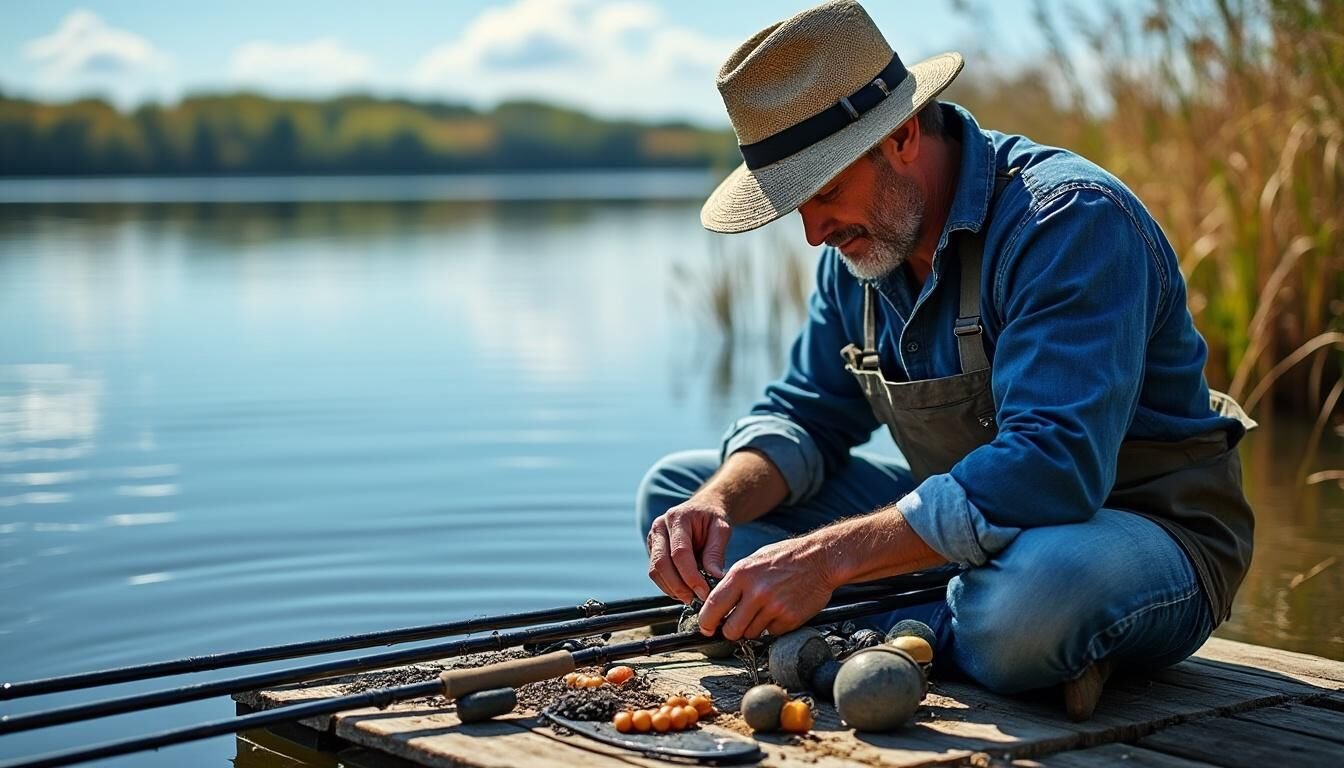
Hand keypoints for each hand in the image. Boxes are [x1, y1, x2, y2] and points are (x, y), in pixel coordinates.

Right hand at [646, 496, 732, 603]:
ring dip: (672, 589)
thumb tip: (714, 578)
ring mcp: (653, 538)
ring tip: (692, 597)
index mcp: (678, 518)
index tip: (704, 593)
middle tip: (696, 600)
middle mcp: (660, 527)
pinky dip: (669, 586)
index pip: (679, 553)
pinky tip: (684, 590)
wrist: (702, 508)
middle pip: (661, 564)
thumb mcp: (722, 529)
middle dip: (678, 587)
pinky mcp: (652, 549)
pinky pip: (655, 572)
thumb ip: (716, 552)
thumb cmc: (713, 518)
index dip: (691, 576)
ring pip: (654, 571)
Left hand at [696, 536, 835, 640]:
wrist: (820, 558)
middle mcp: (756, 592)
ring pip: (751, 634)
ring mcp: (774, 607)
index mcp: (742, 575)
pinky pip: (771, 634)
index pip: (713, 606)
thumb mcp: (752, 561)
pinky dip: (772, 627)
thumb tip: (716, 604)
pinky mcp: (790, 619)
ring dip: (753, 629)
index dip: (706, 622)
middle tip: (735, 626)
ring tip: (763, 611)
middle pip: (731, 629)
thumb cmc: (785, 557)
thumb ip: (734, 582)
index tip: (706, 628)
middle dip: (730, 631)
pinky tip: (779, 610)